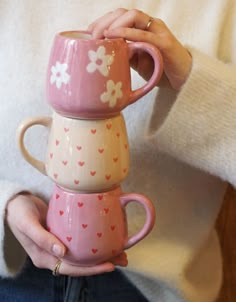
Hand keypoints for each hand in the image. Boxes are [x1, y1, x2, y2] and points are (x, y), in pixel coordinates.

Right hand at [6, 193, 127, 275]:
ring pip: (82, 254)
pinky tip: (105, 238)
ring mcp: (58, 245)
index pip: (71, 268)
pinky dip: (92, 243)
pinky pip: (80, 243)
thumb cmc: (19, 213)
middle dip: (102, 263)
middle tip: (123, 258)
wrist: (15, 203)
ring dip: (101, 254)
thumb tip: (62, 253)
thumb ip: (42, 238)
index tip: (110, 266)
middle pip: (81, 263)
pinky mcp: (62, 235)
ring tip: (120, 251)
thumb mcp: (27, 224)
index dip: (91, 269)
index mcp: (44, 257)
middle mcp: (53, 254)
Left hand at [88, 8, 191, 90]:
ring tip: (101, 36)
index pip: (119, 16)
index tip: (87, 33)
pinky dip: (128, 32)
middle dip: (104, 21)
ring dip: (114, 23)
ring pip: (134, 16)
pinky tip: (114, 35)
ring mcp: (158, 32)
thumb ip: (123, 54)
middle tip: (91, 36)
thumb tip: (105, 52)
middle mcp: (149, 25)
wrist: (182, 79)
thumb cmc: (158, 69)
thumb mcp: (135, 62)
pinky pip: (145, 33)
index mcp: (141, 29)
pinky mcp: (165, 42)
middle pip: (123, 12)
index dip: (102, 21)